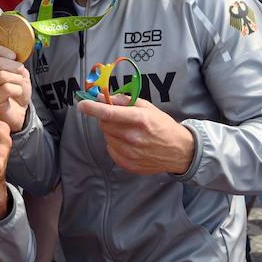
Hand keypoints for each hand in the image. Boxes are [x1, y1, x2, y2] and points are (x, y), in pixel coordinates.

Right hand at [0, 43, 30, 132]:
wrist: (20, 112)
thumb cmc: (17, 92)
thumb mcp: (18, 71)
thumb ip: (13, 61)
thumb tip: (12, 56)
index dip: (3, 51)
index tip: (13, 58)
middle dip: (15, 68)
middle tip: (19, 78)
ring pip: (3, 76)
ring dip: (18, 81)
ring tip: (19, 87)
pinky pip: (7, 88)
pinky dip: (18, 90)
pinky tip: (17, 95)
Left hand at [77, 95, 194, 174]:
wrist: (180, 151)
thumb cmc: (162, 125)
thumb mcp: (148, 107)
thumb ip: (124, 100)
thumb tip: (103, 97)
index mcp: (139, 119)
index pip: (108, 113)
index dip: (92, 108)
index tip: (82, 104)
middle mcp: (133, 137)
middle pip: (104, 124)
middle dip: (106, 118)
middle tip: (118, 118)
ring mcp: (130, 153)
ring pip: (106, 136)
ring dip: (112, 131)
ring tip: (127, 131)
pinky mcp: (128, 164)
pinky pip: (111, 149)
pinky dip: (115, 144)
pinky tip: (128, 143)